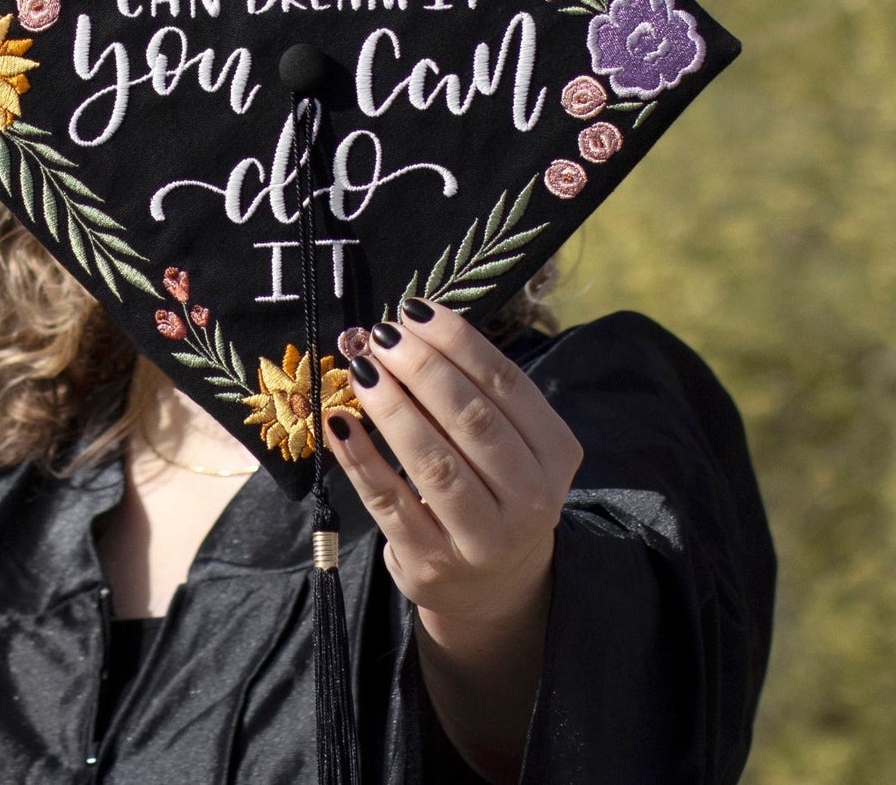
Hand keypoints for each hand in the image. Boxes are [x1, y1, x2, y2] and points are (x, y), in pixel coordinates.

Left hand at [326, 299, 583, 626]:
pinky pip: (391, 502)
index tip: (415, 310)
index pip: (506, 384)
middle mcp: (530, 500)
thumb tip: (406, 330)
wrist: (493, 585)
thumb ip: (471, 391)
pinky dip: (361, 459)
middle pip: (473, 421)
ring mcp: (482, 540)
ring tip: (362, 368)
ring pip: (434, 462)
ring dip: (392, 408)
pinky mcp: (432, 565)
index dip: (458, 341)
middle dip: (423, 369)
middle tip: (382, 335)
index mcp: (555, 454)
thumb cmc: (493, 488)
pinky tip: (340, 423)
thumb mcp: (506, 444)